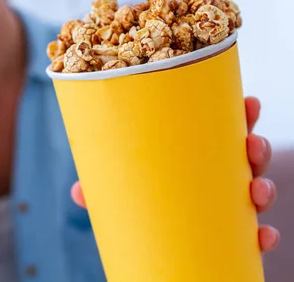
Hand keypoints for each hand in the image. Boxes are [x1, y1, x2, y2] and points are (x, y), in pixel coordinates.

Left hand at [70, 96, 279, 251]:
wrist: (148, 241)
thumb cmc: (137, 199)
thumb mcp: (119, 188)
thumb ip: (103, 186)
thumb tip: (79, 191)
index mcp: (194, 152)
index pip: (221, 128)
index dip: (241, 115)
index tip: (249, 103)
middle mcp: (215, 173)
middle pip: (246, 154)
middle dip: (255, 146)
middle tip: (250, 144)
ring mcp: (227, 202)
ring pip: (257, 188)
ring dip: (263, 187)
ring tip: (256, 191)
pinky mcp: (232, 231)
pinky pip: (255, 232)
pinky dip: (262, 234)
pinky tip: (261, 235)